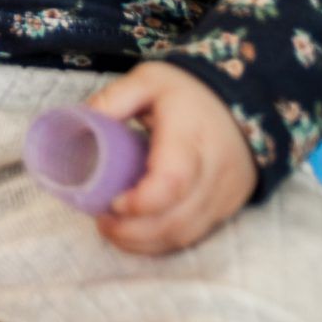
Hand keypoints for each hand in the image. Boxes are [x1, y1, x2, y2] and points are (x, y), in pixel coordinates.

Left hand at [86, 62, 256, 253]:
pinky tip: (139, 235)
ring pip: (186, 234)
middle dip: (134, 231)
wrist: (245, 99)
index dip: (140, 201)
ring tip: (114, 231)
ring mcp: (225, 193)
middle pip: (177, 218)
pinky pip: (196, 234)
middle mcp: (214, 171)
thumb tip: (77, 123)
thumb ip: (113, 98)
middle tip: (102, 223)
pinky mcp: (228, 206)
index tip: (111, 203)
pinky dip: (164, 241)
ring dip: (146, 241)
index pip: (172, 181)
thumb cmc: (188, 91)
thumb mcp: (148, 79)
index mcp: (191, 135)